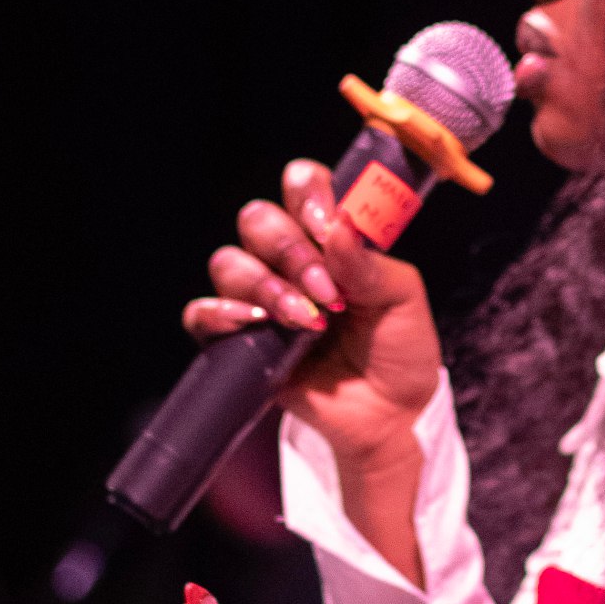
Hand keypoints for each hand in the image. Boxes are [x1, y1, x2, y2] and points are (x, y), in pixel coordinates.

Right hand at [188, 158, 442, 473]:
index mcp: (329, 239)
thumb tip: (338, 227)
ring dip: (266, 286)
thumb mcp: (402, 301)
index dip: (306, 194)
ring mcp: (260, 299)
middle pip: (257, 220)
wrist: (389, 417)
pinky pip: (202, 313)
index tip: (326, 227)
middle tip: (327, 292)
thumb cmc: (400, 353)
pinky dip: (221, 313)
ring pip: (228, 262)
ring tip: (306, 321)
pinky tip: (255, 323)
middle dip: (290, 250)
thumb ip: (369, 262)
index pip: (301, 186)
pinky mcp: (238, 340)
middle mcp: (289, 261)